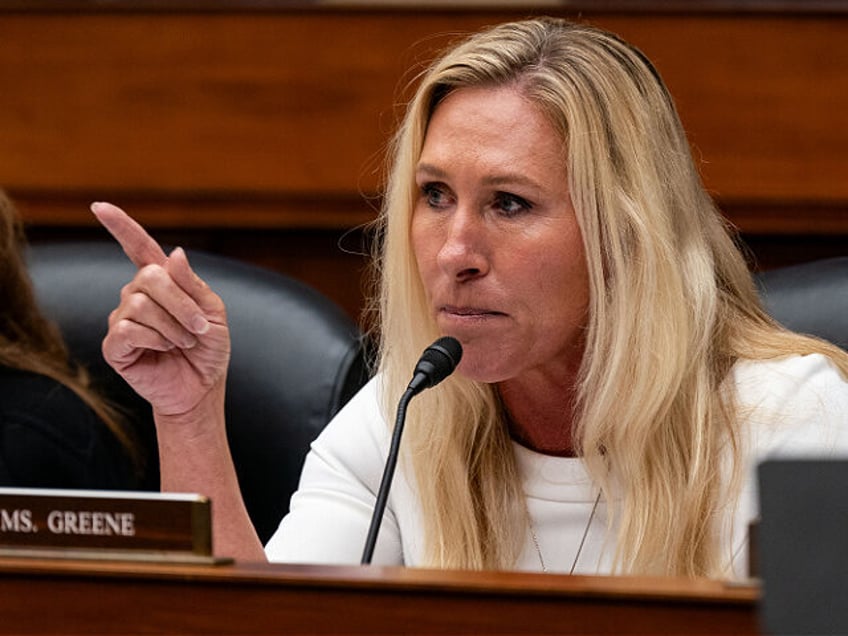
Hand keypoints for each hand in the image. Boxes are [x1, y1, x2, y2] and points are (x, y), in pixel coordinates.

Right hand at [93, 202, 230, 416]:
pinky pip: (129, 328)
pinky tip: (164, 349)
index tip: (99, 206)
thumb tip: (174, 253)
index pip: (138, 247)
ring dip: (173, 326)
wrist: (202, 388)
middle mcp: (136, 295)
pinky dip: (156, 339)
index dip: (121, 226)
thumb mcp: (212, 313)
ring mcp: (122, 319)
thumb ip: (193, 284)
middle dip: (182, 304)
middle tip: (198, 328)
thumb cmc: (208, 350)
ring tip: (183, 343)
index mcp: (163, 282)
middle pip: (149, 277)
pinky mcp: (115, 345)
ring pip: (141, 304)